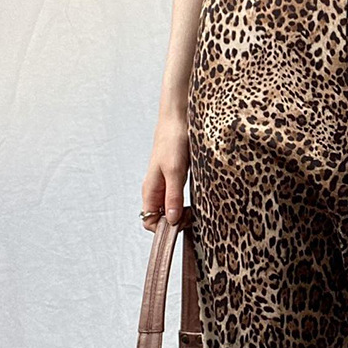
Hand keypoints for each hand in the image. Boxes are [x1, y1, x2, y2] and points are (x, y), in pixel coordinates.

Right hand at [141, 113, 189, 232]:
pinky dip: (187, 203)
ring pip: (170, 209)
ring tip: (197, 209)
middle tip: (193, 217)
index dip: (164, 228)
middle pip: (160, 217)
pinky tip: (198, 199)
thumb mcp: (175, 171)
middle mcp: (156, 190)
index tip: (182, 224)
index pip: (149, 221)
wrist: (178, 120)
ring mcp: (166, 184)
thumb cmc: (173, 142)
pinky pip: (178, 198)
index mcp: (151, 190)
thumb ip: (173, 196)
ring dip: (183, 213)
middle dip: (176, 222)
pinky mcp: (176, 178)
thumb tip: (171, 220)